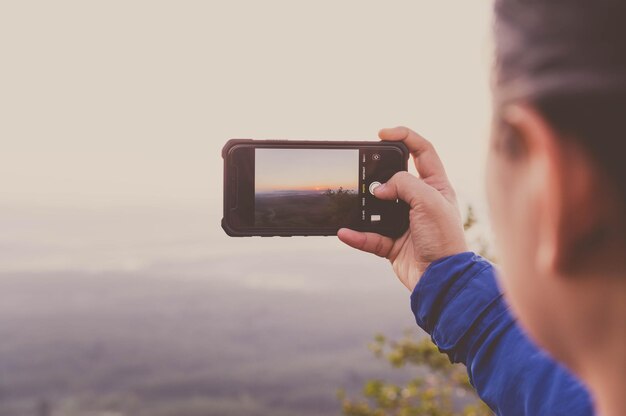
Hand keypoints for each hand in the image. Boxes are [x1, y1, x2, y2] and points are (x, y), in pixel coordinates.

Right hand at [338, 127, 467, 290]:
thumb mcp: (429, 202)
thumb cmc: (445, 240)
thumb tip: (380, 187)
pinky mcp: (392, 243)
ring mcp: (404, 222)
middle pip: (395, 177)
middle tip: (363, 168)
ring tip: (353, 200)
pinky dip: (356, 236)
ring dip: (363, 205)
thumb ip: (404, 185)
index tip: (382, 133)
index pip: (422, 151)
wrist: (442, 280)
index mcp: (436, 186)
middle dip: (377, 172)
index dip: (404, 136)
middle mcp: (420, 202)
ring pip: (377, 207)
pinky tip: (345, 232)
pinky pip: (369, 236)